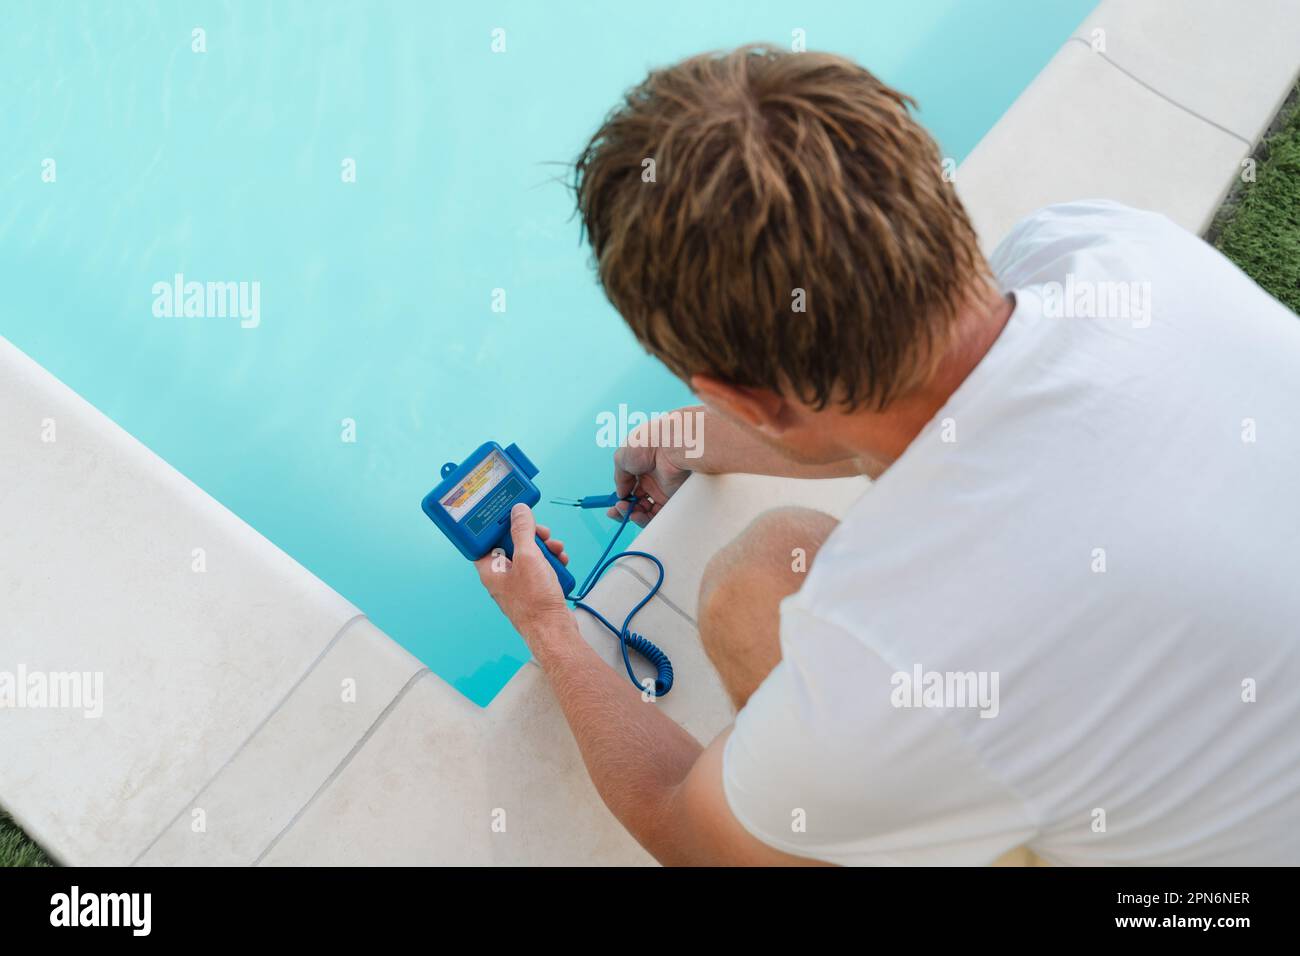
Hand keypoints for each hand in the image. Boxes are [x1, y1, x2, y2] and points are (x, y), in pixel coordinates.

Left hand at [474, 504, 571, 636]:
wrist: (554, 630)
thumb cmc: (534, 602)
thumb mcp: (528, 557)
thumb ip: (522, 531)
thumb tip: (518, 512)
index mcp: (490, 569)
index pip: (486, 539)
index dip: (499, 526)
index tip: (512, 516)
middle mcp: (502, 576)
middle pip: (513, 544)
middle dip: (531, 537)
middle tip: (543, 534)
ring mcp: (518, 584)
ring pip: (530, 555)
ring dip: (546, 549)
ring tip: (557, 551)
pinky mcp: (534, 589)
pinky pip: (540, 568)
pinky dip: (551, 563)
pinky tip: (561, 563)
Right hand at [609, 419, 692, 526]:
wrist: (668, 445)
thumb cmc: (645, 444)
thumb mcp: (622, 458)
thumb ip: (619, 478)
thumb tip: (620, 493)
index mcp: (640, 469)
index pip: (629, 489)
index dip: (620, 499)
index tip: (612, 506)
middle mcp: (651, 480)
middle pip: (636, 503)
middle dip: (624, 509)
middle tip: (617, 510)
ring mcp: (660, 490)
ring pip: (645, 511)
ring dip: (632, 515)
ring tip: (626, 511)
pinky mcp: (670, 498)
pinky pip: (657, 515)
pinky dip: (644, 519)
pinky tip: (635, 514)